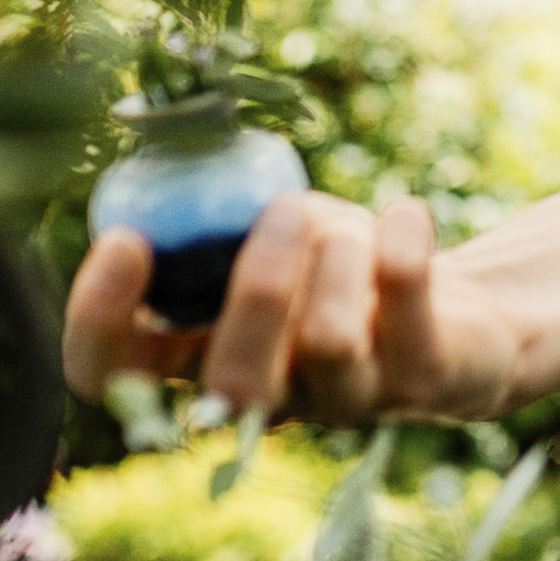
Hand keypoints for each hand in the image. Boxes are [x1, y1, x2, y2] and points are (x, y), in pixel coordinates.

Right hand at [61, 189, 526, 424]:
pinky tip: (406, 215)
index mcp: (202, 356)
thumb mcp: (270, 229)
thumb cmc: (341, 264)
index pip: (111, 374)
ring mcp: (348, 398)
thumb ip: (216, 213)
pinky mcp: (425, 379)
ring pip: (328, 342)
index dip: (99, 321)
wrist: (461, 309)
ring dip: (340, 253)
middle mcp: (268, 397)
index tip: (126, 240)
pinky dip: (403, 234)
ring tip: (351, 224)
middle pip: (231, 383)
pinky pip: (406, 302)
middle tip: (283, 211)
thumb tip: (169, 162)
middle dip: (255, 288)